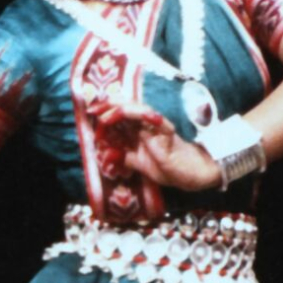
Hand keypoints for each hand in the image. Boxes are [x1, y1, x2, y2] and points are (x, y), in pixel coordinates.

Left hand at [90, 100, 220, 191]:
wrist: (191, 175)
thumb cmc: (169, 168)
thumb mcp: (139, 164)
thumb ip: (124, 158)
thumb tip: (104, 154)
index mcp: (139, 131)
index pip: (120, 115)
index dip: (105, 112)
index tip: (91, 115)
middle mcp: (146, 125)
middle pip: (125, 107)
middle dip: (107, 106)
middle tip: (92, 110)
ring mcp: (157, 126)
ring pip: (137, 109)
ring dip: (118, 112)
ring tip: (104, 117)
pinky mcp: (167, 131)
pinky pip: (155, 120)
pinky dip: (143, 115)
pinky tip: (131, 115)